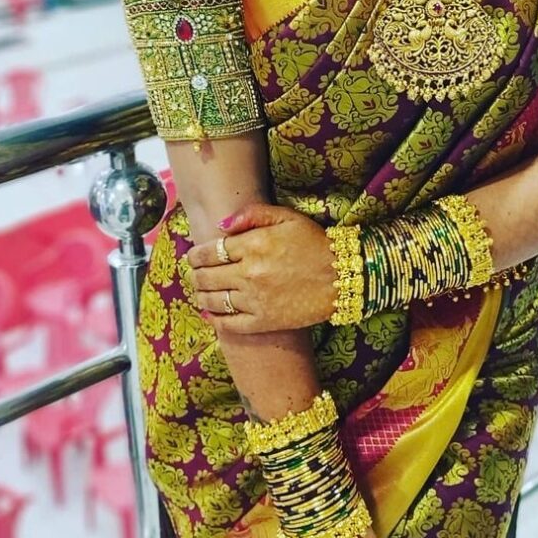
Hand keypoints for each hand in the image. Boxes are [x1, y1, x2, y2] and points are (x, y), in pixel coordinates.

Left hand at [187, 202, 337, 332]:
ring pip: (213, 300)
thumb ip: (252, 214)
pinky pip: (229, 324)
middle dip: (195, 274)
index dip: (196, 255)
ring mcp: (255, 300)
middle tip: (193, 273)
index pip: (210, 252)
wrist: (343, 276)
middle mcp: (249, 273)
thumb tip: (221, 225)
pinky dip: (215, 319)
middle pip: (206, 276)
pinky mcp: (263, 322)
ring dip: (200, 295)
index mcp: (253, 245)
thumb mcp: (287, 218)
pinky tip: (211, 313)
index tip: (193, 256)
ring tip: (199, 291)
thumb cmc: (316, 243)